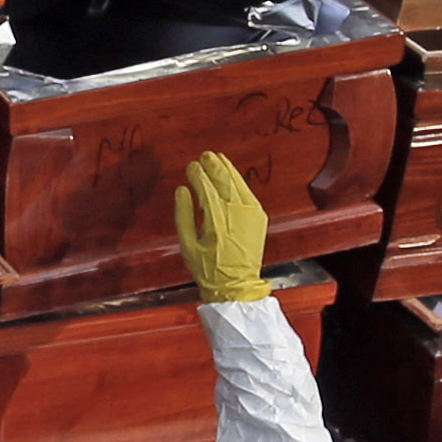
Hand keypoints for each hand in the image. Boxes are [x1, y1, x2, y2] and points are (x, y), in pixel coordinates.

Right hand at [173, 151, 272, 302]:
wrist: (237, 285)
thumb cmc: (209, 269)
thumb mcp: (187, 245)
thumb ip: (183, 215)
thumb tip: (182, 191)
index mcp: (216, 220)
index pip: (206, 187)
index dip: (197, 174)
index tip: (191, 166)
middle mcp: (236, 213)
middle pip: (224, 180)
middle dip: (213, 166)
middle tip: (205, 156)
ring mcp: (250, 213)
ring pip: (238, 182)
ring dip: (227, 169)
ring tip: (217, 159)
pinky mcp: (258, 216)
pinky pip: (247, 191)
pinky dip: (238, 180)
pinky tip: (230, 175)